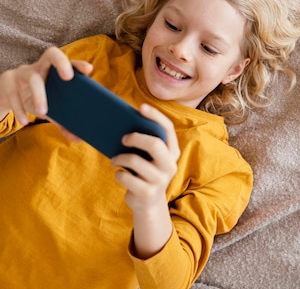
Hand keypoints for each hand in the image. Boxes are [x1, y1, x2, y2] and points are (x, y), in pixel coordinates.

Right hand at [0, 47, 91, 128]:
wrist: (6, 96)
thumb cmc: (35, 98)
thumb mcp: (49, 108)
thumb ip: (63, 121)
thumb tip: (78, 139)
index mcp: (54, 71)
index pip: (68, 61)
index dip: (78, 64)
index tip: (88, 70)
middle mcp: (40, 66)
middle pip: (51, 54)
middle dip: (62, 63)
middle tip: (68, 77)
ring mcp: (23, 72)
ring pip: (33, 78)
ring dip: (39, 96)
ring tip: (42, 112)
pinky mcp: (7, 81)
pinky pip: (13, 93)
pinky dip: (19, 108)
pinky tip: (24, 121)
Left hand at [111, 104, 180, 258]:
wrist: (148, 204)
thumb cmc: (145, 173)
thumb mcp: (150, 158)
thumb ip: (146, 143)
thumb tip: (123, 124)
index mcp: (172, 152)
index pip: (168, 129)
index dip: (155, 116)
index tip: (141, 107)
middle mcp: (170, 165)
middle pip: (154, 144)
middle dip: (135, 138)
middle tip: (122, 139)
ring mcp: (160, 180)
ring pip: (135, 161)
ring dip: (119, 158)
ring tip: (114, 160)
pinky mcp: (147, 193)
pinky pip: (125, 177)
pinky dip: (118, 174)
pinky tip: (120, 175)